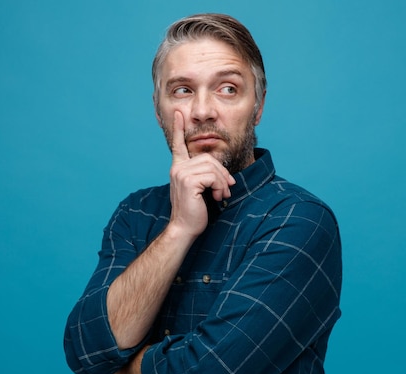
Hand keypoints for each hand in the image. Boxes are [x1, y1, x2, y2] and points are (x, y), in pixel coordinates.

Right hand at [168, 111, 235, 236]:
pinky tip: (218, 197)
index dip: (178, 129)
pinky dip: (220, 187)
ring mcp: (181, 173)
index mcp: (178, 167)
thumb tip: (224, 173)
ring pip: (213, 168)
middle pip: (208, 158)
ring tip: (222, 195)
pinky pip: (213, 176)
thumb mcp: (201, 189)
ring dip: (223, 183)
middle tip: (228, 188)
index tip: (178, 113)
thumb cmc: (195, 211)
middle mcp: (177, 168)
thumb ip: (206, 176)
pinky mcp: (188, 181)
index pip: (178, 145)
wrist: (185, 228)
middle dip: (222, 173)